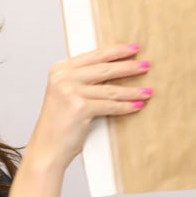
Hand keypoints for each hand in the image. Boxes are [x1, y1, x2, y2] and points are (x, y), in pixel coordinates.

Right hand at [29, 43, 151, 168]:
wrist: (47, 148)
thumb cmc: (60, 123)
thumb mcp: (68, 94)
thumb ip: (85, 79)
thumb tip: (117, 68)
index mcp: (60, 69)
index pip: (94, 55)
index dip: (117, 51)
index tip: (134, 48)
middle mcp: (63, 77)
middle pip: (104, 68)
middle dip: (128, 67)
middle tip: (146, 65)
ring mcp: (70, 91)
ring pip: (110, 89)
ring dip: (132, 90)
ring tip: (148, 90)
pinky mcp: (79, 107)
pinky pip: (110, 105)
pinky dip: (125, 106)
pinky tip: (137, 106)